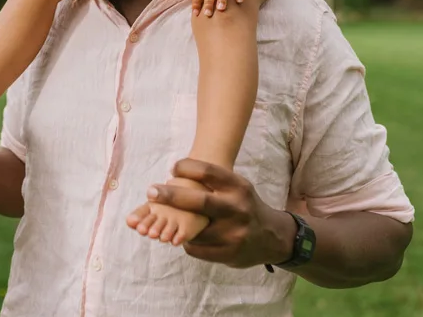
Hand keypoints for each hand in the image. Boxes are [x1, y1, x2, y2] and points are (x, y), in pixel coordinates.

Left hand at [145, 159, 293, 269]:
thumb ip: (211, 183)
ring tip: (169, 219)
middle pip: (198, 200)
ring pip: (192, 229)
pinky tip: (187, 235)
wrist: (272, 237)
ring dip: (176, 224)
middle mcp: (237, 209)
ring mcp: (233, 234)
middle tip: (151, 192)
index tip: (171, 168)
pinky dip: (186, 241)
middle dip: (170, 196)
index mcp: (238, 187)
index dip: (185, 167)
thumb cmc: (243, 205)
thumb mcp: (236, 187)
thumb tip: (172, 176)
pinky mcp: (228, 254)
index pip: (207, 171)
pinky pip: (194, 248)